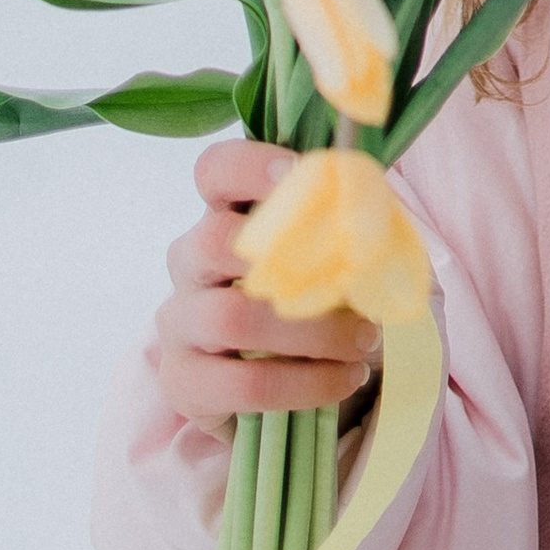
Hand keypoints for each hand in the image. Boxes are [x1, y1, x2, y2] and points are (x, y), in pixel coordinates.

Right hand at [154, 140, 378, 429]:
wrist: (291, 383)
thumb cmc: (317, 302)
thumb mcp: (337, 257)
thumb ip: (348, 226)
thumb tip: (371, 204)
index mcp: (225, 216)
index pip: (215, 171)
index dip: (249, 166)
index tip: (299, 172)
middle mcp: (190, 262)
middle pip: (215, 241)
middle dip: (296, 264)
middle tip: (356, 284)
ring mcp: (179, 322)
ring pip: (231, 317)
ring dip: (313, 333)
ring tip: (364, 343)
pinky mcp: (183, 381)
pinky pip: (242, 384)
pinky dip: (304, 384)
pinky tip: (343, 379)